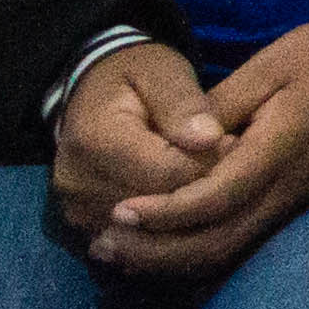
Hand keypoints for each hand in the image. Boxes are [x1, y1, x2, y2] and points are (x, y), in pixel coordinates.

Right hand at [49, 37, 223, 237]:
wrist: (92, 93)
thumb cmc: (135, 77)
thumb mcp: (163, 73)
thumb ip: (184, 104)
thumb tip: (209, 138)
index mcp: (95, 140)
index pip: (168, 174)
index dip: (209, 163)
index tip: (233, 142)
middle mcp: (76, 181)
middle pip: (157, 206)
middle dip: (198, 187)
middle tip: (226, 158)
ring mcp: (75, 207)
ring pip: (148, 229)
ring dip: (181, 208)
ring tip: (200, 171)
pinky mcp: (81, 223)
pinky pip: (133, 236)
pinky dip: (162, 222)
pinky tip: (178, 194)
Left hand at [82, 23, 308, 280]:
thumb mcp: (264, 68)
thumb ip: (214, 111)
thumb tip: (171, 150)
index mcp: (279, 150)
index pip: (216, 199)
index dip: (165, 213)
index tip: (119, 211)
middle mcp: (288, 189)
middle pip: (217, 242)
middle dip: (157, 250)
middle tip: (104, 243)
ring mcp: (293, 202)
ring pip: (227, 252)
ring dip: (170, 260)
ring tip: (118, 252)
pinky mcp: (290, 205)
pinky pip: (239, 244)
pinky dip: (194, 253)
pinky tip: (159, 248)